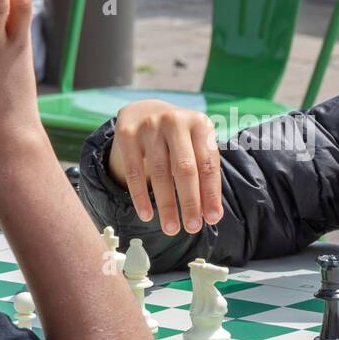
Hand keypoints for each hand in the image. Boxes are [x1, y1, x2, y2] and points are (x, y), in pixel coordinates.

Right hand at [108, 100, 223, 234]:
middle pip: (185, 169)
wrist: (144, 110)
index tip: (212, 219)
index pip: (208, 164)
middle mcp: (175, 121)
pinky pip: (134, 171)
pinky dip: (140, 196)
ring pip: (159, 173)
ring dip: (166, 205)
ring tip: (171, 228)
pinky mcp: (127, 133)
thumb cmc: (178, 138)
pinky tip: (146, 215)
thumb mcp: (195, 146)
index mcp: (200, 124)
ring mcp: (150, 125)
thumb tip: (211, 215)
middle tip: (193, 228)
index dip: (211, 194)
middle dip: (190, 202)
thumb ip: (204, 175)